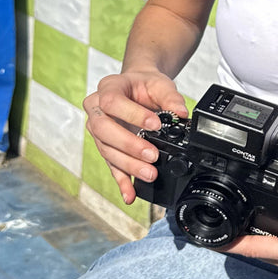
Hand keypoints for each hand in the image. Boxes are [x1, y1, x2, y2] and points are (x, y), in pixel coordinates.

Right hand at [84, 70, 186, 205]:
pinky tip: (130, 194)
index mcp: (108, 89)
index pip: (112, 102)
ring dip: (129, 165)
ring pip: (107, 150)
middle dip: (129, 144)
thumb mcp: (159, 84)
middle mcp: (96, 110)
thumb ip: (170, 97)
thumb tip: (181, 114)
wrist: (137, 88)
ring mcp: (98, 131)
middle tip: (152, 154)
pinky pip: (111, 167)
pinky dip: (122, 182)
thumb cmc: (144, 85)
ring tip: (150, 173)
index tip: (155, 124)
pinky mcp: (106, 148)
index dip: (132, 115)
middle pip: (104, 129)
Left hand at [225, 157, 277, 276]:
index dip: (233, 245)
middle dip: (235, 243)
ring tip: (226, 226)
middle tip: (213, 227)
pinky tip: (252, 227)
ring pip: (266, 255)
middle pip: (257, 256)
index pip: (258, 251)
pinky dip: (262, 242)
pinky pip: (277, 251)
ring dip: (248, 243)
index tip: (212, 240)